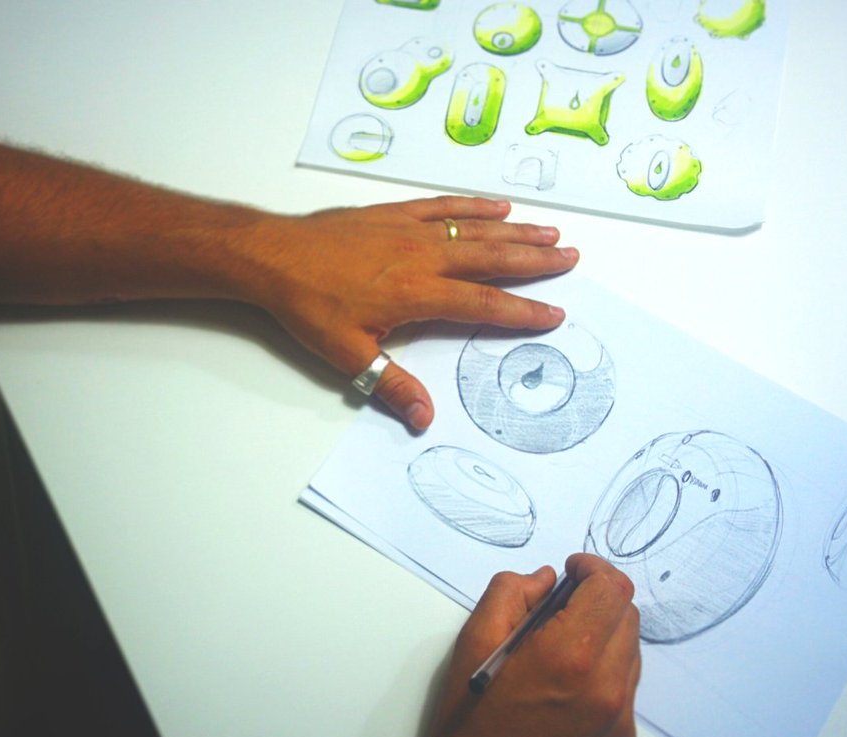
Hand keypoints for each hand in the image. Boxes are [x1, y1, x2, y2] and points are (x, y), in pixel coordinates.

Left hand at [237, 196, 576, 430]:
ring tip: (550, 234)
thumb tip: (424, 419)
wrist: (275, 256)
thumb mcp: (348, 355)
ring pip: (475, 228)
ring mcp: (409, 229)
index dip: (522, 310)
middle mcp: (422, 256)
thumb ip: (391, 385)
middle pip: (491, 258)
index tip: (554, 313)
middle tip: (571, 258)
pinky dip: (473, 205)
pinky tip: (497, 207)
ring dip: (515, 232)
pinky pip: (443, 206)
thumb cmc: (308, 305)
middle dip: (534, 262)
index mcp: (416, 294)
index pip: (482, 303)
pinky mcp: (392, 213)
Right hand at [428, 554, 640, 736]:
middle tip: (563, 604)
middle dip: (598, 598)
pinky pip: (626, 683)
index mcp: (568, 656)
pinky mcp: (620, 735)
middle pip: (627, 615)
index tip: (573, 569)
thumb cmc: (471, 713)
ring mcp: (618, 716)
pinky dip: (605, 667)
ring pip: (631, 648)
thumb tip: (547, 580)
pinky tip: (569, 677)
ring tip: (562, 643)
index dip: (593, 567)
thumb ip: (511, 592)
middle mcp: (605, 687)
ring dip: (604, 632)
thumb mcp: (475, 639)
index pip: (611, 589)